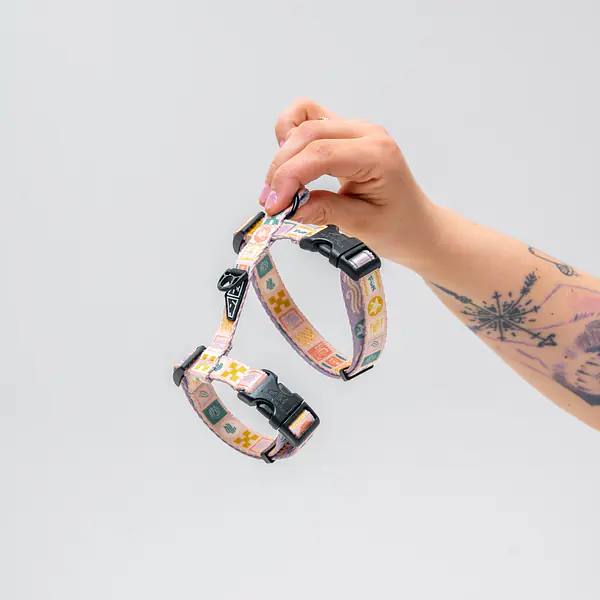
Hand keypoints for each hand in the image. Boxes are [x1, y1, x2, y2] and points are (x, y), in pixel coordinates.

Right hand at [259, 97, 441, 270]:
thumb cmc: (400, 225)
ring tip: (279, 187)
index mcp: (377, 154)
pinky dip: (290, 137)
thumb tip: (290, 208)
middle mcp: (366, 133)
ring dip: (283, 153)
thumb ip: (325, 212)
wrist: (416, 225)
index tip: (274, 205)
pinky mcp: (343, 134)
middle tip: (272, 204)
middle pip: (307, 135)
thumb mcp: (363, 226)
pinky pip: (308, 119)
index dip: (289, 177)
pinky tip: (290, 165)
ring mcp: (354, 130)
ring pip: (304, 121)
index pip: (321, 153)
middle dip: (281, 169)